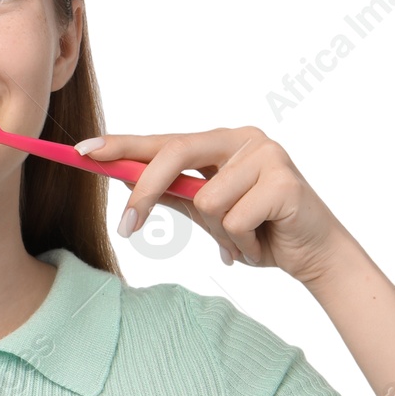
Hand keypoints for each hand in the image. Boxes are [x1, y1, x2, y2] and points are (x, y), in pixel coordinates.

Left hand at [77, 126, 354, 287]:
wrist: (313, 255)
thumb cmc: (260, 232)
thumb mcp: (207, 215)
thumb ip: (173, 194)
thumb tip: (125, 179)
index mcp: (222, 143)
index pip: (163, 141)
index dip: (121, 145)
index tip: (81, 152)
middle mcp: (243, 139)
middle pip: (175, 156)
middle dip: (145, 194)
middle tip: (125, 229)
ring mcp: (267, 155)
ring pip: (205, 200)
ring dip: (219, 233)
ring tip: (246, 237)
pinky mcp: (285, 181)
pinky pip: (234, 220)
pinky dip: (243, 242)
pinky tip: (264, 239)